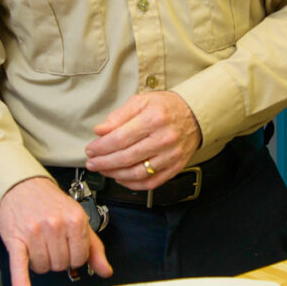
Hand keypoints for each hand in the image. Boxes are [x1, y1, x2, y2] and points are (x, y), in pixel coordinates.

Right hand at [0, 177, 111, 285]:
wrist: (23, 186)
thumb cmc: (50, 203)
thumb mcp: (78, 218)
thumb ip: (94, 247)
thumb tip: (105, 270)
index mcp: (75, 220)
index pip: (80, 258)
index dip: (73, 256)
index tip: (67, 248)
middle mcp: (55, 225)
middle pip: (61, 265)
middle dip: (56, 258)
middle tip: (50, 243)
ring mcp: (35, 233)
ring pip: (43, 268)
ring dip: (40, 262)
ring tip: (38, 244)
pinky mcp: (17, 240)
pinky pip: (20, 267)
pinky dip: (22, 285)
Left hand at [85, 91, 201, 190]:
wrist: (195, 115)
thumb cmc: (166, 107)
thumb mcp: (141, 101)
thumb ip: (118, 116)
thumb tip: (100, 130)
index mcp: (154, 119)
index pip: (120, 138)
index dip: (101, 147)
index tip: (90, 149)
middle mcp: (164, 139)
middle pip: (127, 157)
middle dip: (104, 162)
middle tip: (92, 162)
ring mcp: (171, 156)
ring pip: (137, 173)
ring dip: (115, 174)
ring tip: (103, 169)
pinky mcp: (175, 167)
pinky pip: (151, 183)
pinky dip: (132, 184)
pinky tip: (121, 178)